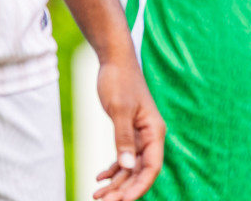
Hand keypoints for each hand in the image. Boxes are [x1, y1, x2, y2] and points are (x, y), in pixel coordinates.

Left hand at [92, 50, 164, 199]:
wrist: (115, 61)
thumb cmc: (120, 81)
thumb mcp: (119, 110)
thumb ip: (123, 139)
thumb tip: (126, 167)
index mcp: (154, 131)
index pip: (151, 167)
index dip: (139, 187)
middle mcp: (149, 136)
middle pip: (140, 171)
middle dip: (123, 189)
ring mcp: (139, 135)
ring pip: (130, 167)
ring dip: (116, 183)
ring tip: (96, 195)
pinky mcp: (128, 132)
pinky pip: (123, 158)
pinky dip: (112, 170)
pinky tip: (99, 178)